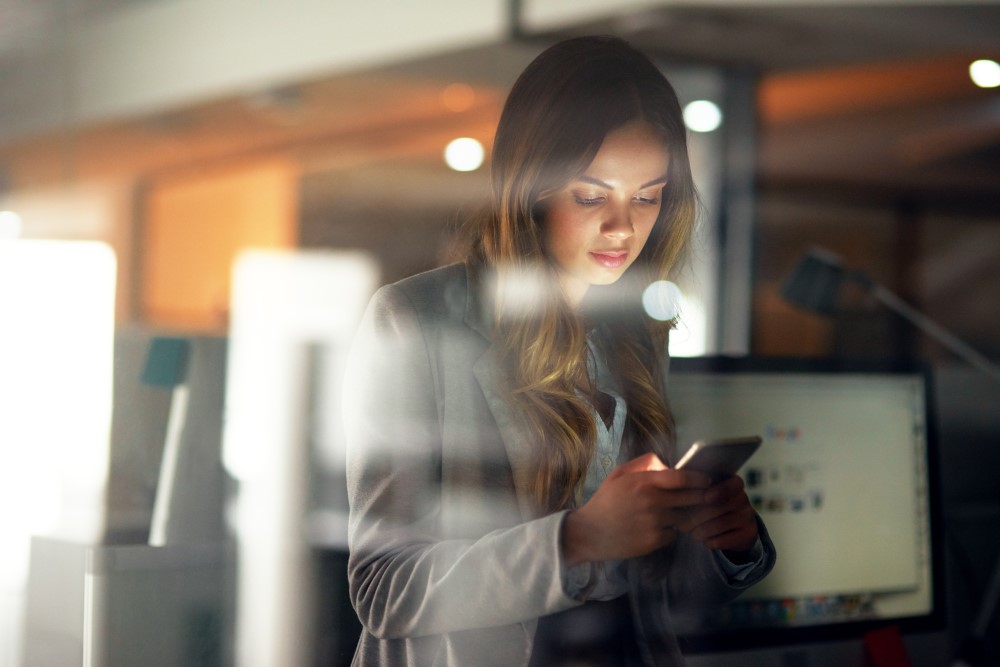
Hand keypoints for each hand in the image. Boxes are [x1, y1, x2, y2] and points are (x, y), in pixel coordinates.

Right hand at [561, 453, 710, 565]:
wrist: (589, 532)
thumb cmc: (606, 501)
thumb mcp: (619, 474)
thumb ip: (644, 465)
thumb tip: (667, 465)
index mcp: (644, 482)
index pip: (682, 478)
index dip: (699, 479)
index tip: (707, 480)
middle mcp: (653, 502)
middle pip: (691, 498)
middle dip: (700, 497)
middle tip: (703, 497)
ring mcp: (655, 523)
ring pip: (684, 517)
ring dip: (683, 515)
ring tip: (674, 514)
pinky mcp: (654, 541)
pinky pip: (673, 533)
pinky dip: (670, 531)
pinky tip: (656, 528)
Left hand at [678, 475, 758, 556]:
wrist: (730, 529)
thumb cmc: (705, 505)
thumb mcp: (698, 490)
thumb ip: (685, 480)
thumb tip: (664, 471)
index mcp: (732, 483)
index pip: (732, 483)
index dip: (719, 490)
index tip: (706, 497)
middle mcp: (743, 498)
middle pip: (721, 505)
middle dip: (697, 515)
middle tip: (680, 522)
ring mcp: (747, 516)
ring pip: (720, 524)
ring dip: (700, 529)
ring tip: (689, 530)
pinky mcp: (747, 534)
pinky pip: (724, 539)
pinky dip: (710, 540)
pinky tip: (702, 539)